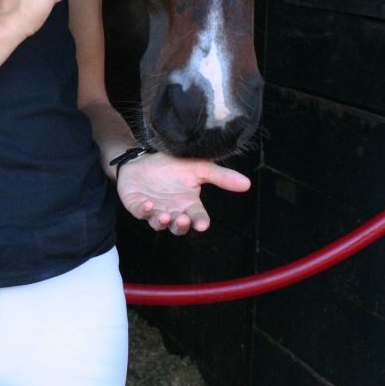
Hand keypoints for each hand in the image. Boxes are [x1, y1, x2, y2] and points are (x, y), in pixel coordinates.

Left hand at [117, 152, 249, 234]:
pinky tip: (147, 204)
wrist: (143, 158)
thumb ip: (220, 176)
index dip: (200, 222)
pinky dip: (144, 211)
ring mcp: (155, 210)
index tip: (203, 224)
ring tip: (165, 215)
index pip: (198, 216)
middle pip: (179, 226)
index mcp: (188, 203)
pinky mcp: (137, 207)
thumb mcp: (198, 167)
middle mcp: (173, 210)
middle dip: (181, 225)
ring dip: (163, 222)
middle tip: (184, 219)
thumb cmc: (172, 165)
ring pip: (159, 224)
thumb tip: (247, 183)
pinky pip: (140, 213)